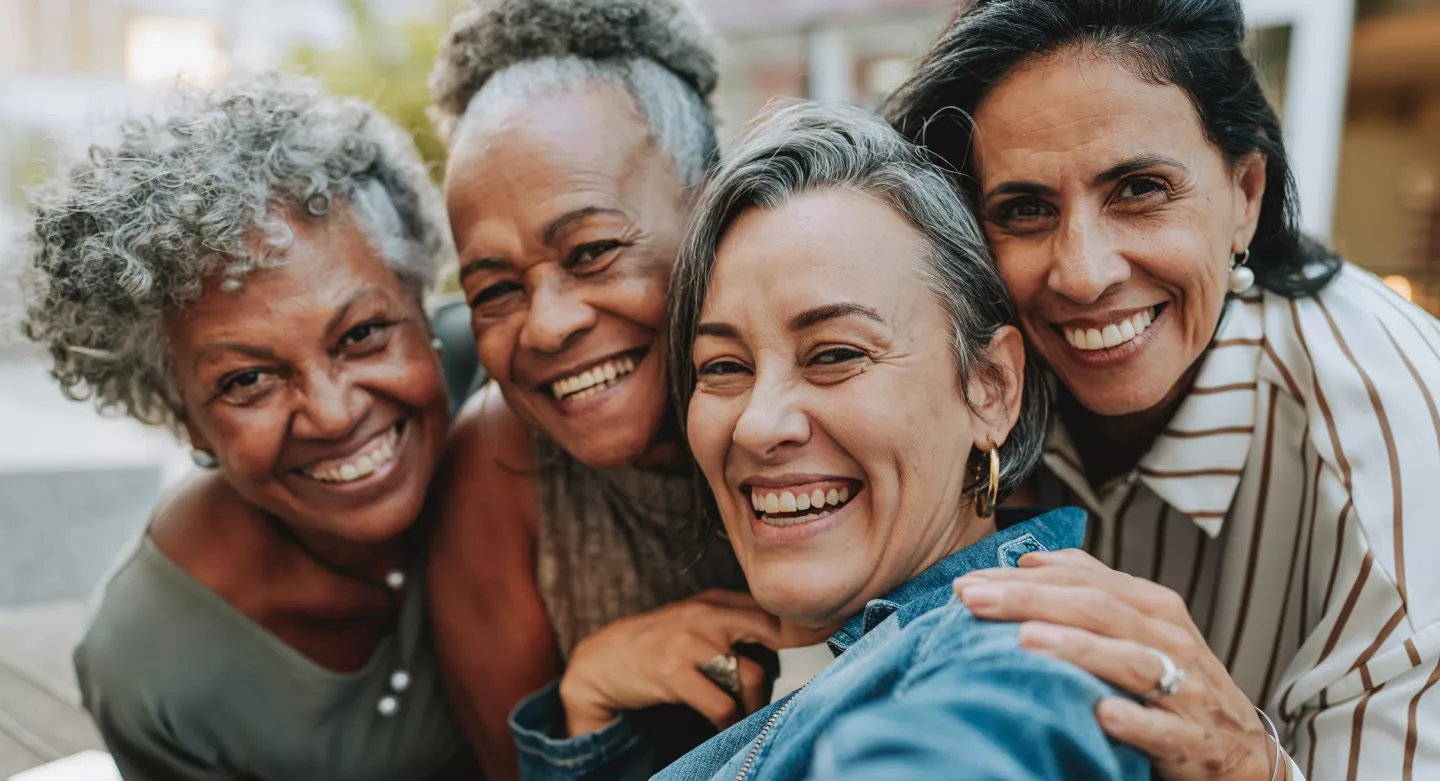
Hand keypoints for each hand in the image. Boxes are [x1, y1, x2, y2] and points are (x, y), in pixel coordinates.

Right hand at [559, 590, 781, 736]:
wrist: (603, 660)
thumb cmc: (658, 643)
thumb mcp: (695, 620)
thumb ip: (734, 622)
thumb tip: (788, 641)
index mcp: (715, 601)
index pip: (773, 609)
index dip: (803, 630)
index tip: (822, 649)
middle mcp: (707, 616)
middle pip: (772, 631)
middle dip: (794, 660)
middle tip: (799, 685)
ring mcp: (689, 643)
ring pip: (751, 675)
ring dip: (757, 703)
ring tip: (751, 715)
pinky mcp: (673, 673)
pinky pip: (721, 704)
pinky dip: (731, 721)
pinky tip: (727, 727)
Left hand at [954, 549, 1282, 780]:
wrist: (1240, 749)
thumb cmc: (1177, 679)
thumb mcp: (1139, 625)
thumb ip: (1090, 587)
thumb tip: (1031, 560)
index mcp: (1152, 606)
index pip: (1081, 580)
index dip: (1023, 578)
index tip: (968, 582)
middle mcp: (1169, 639)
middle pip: (1097, 609)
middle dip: (1031, 601)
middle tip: (974, 600)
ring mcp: (1185, 689)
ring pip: (1130, 661)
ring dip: (1078, 649)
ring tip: (1027, 641)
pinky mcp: (1191, 739)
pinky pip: (1161, 729)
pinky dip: (1134, 721)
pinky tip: (1101, 715)